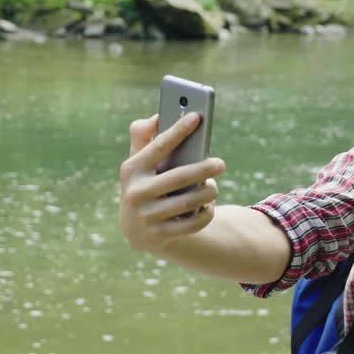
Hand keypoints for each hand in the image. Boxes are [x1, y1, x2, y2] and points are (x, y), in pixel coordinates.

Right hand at [119, 113, 226, 253]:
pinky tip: (208, 205)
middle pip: (179, 177)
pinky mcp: (160, 236)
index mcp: (132, 169)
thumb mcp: (137, 162)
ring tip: (213, 185)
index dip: (178, 130)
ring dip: (208, 192)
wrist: (135, 229)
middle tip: (221, 163)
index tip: (197, 117)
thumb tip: (157, 116)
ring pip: (189, 202)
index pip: (159, 146)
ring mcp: (147, 216)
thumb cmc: (144, 183)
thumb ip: (142, 136)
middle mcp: (137, 192)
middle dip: (204, 168)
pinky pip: (193, 224)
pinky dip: (206, 213)